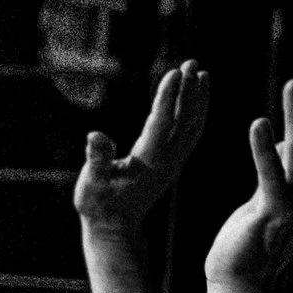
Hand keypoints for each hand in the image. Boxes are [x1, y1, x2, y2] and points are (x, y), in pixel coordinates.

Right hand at [76, 62, 208, 238]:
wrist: (115, 229)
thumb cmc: (98, 206)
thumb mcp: (91, 184)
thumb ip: (97, 160)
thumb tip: (95, 136)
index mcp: (149, 162)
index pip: (162, 122)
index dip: (168, 96)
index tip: (175, 72)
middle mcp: (168, 160)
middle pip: (185, 120)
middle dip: (189, 91)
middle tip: (191, 63)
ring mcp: (173, 162)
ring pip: (193, 126)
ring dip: (198, 99)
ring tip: (200, 73)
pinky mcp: (172, 164)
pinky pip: (190, 134)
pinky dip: (196, 113)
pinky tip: (194, 100)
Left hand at [206, 79, 292, 288]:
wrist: (241, 291)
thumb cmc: (242, 256)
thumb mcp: (259, 213)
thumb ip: (272, 185)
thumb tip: (282, 152)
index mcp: (288, 199)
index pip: (290, 157)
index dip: (288, 128)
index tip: (288, 101)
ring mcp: (291, 205)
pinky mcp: (274, 212)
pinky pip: (271, 175)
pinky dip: (266, 149)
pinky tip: (261, 124)